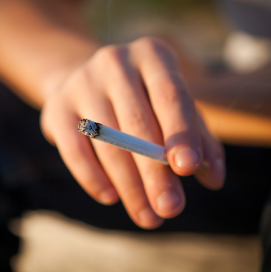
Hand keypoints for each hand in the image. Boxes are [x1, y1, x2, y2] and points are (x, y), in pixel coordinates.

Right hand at [40, 37, 224, 228]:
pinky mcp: (56, 107)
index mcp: (151, 55)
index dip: (181, 133)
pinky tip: (111, 197)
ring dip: (128, 185)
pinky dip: (93, 177)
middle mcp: (114, 62)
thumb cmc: (144, 99)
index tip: (188, 170)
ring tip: (148, 216)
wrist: (89, 81)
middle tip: (170, 209)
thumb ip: (199, 139)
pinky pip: (74, 149)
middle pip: (137, 124)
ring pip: (107, 142)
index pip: (170, 95)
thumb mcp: (174, 108)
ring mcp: (81, 82)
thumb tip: (213, 179)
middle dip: (155, 172)